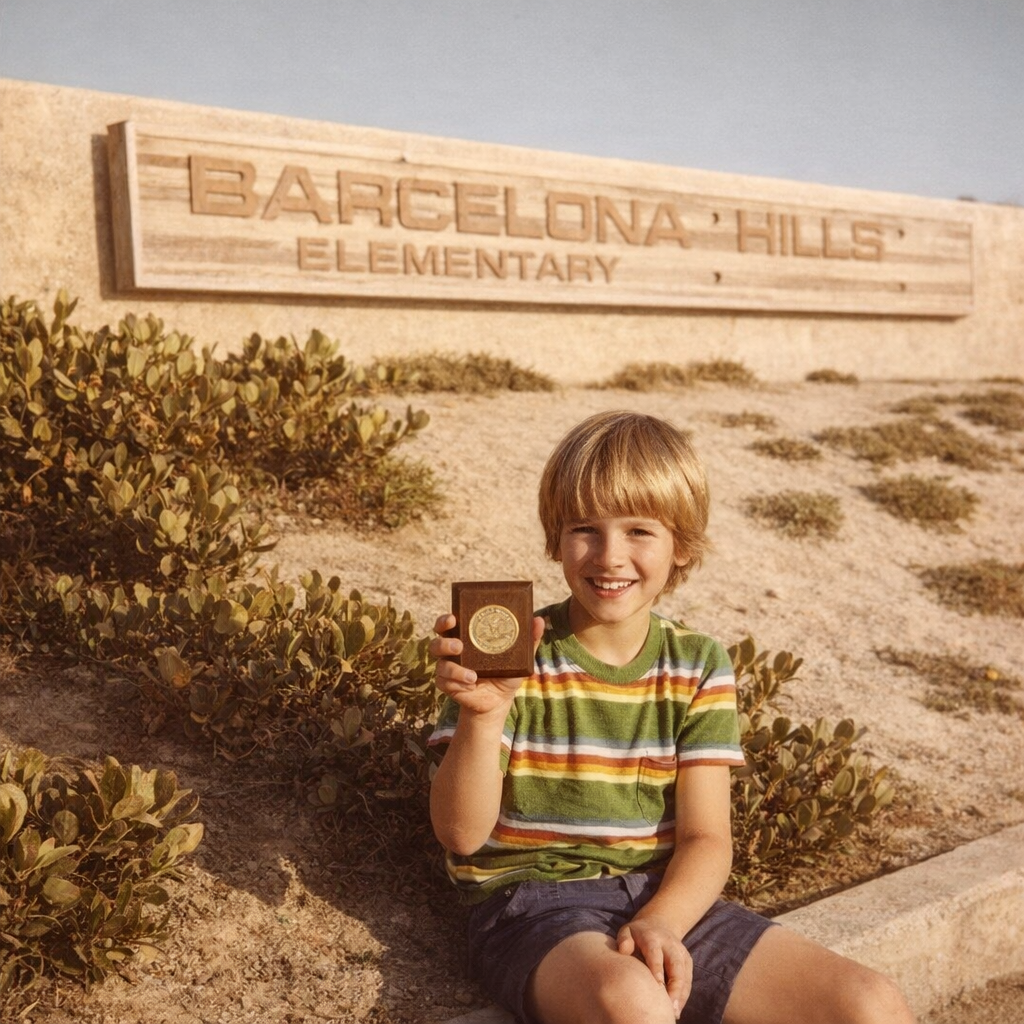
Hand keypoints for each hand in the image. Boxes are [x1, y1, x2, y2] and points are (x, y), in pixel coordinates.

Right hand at [428, 613, 543, 716]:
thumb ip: (529, 639)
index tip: (453, 618)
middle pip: (437, 641)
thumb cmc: (505, 672)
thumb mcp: (519, 656)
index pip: (448, 624)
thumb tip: (540, 620)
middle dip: (444, 641)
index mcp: (465, 637)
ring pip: (439, 664)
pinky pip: (444, 683)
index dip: (446, 619)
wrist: (499, 701)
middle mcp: (453, 651)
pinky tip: (470, 685)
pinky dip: (457, 684)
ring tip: (471, 675)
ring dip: (452, 669)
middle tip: (459, 644)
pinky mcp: (448, 685)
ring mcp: (448, 668)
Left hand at [617, 916, 692, 1018]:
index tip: (658, 985)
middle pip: (675, 965)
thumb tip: (623, 950)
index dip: (657, 968)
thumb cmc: (637, 934)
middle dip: (674, 986)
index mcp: (652, 937)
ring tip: (674, 1012)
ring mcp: (680, 952)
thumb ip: (624, 939)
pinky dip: (684, 994)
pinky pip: (688, 978)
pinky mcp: (687, 960)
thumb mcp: (627, 931)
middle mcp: (669, 944)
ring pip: (684, 974)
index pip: (655, 953)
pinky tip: (677, 1008)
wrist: (658, 923)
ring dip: (681, 994)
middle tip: (669, 1007)